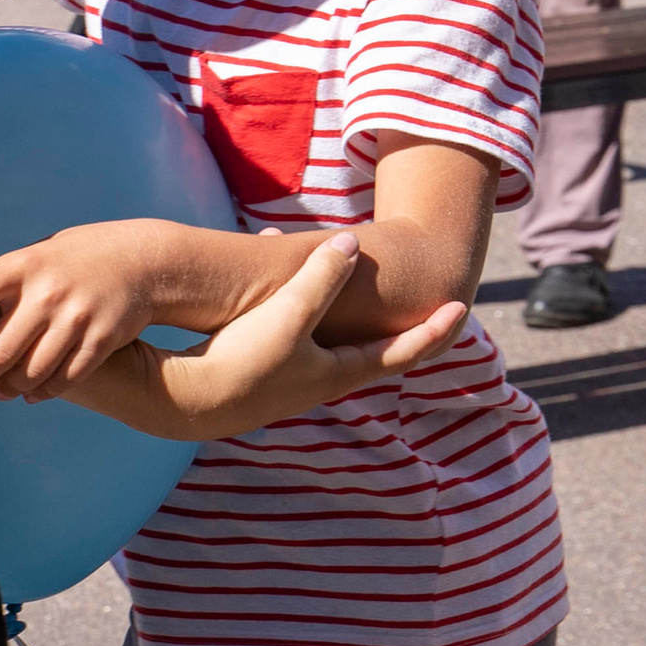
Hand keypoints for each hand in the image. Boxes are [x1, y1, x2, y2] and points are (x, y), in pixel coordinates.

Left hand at [0, 218, 185, 397]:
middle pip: (0, 348)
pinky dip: (44, 391)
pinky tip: (32, 394)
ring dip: (9, 388)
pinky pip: (64, 378)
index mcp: (25, 264)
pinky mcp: (101, 340)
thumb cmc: (74, 260)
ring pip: (30, 371)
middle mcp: (49, 291)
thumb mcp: (39, 255)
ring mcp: (77, 317)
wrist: (142, 261)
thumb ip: (6, 282)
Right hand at [142, 235, 468, 440]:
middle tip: (423, 310)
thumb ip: (323, 278)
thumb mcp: (290, 314)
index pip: (400, 353)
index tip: (462, 309)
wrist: (183, 402)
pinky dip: (293, 307)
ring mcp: (287, 381)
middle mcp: (319, 381)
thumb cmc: (243, 360)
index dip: (433, 331)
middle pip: (371, 351)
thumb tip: (351, 243)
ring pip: (324, 337)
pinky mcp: (256, 374)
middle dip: (394, 326)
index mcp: (338, 373)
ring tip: (331, 272)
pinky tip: (266, 287)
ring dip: (332, 306)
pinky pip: (289, 333)